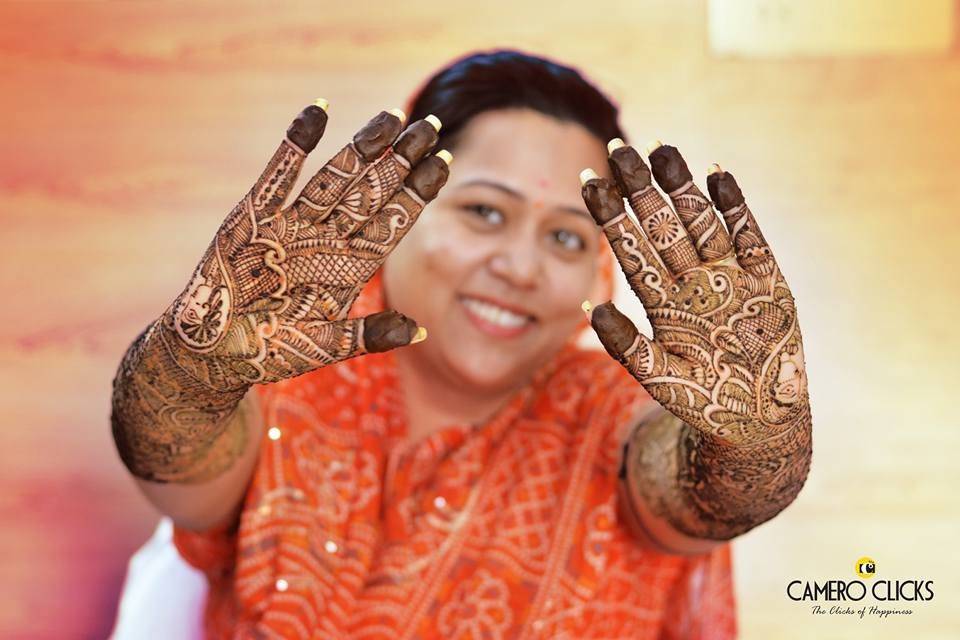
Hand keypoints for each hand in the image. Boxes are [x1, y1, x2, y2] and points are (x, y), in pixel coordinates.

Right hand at [164, 102, 449, 390]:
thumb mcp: (325, 346)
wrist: (214, 349)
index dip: (417, 192)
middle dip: (400, 160)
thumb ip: (368, 335)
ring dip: (363, 147)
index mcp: (348, 267)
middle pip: (371, 191)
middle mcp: (326, 239)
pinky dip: (296, 143)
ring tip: (393, 117)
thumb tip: (420, 331)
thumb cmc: (273, 351)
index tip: (443, 163)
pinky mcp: (254, 216)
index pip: (392, 221)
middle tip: (429, 125)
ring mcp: (291, 224)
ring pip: (335, 177)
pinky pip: (279, 174)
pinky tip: (319, 111)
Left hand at [580, 141, 808, 444]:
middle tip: (618, 148)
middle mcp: (692, 280)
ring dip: (681, 187)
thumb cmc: (701, 402)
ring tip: (661, 150)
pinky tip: (718, 176)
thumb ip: (626, 346)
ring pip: (700, 221)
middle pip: (661, 225)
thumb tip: (592, 308)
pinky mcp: (767, 280)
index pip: (630, 247)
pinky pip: (748, 236)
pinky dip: (735, 208)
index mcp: (662, 300)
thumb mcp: (658, 378)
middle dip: (640, 188)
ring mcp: (729, 276)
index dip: (610, 215)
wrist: (759, 420)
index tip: (587, 180)